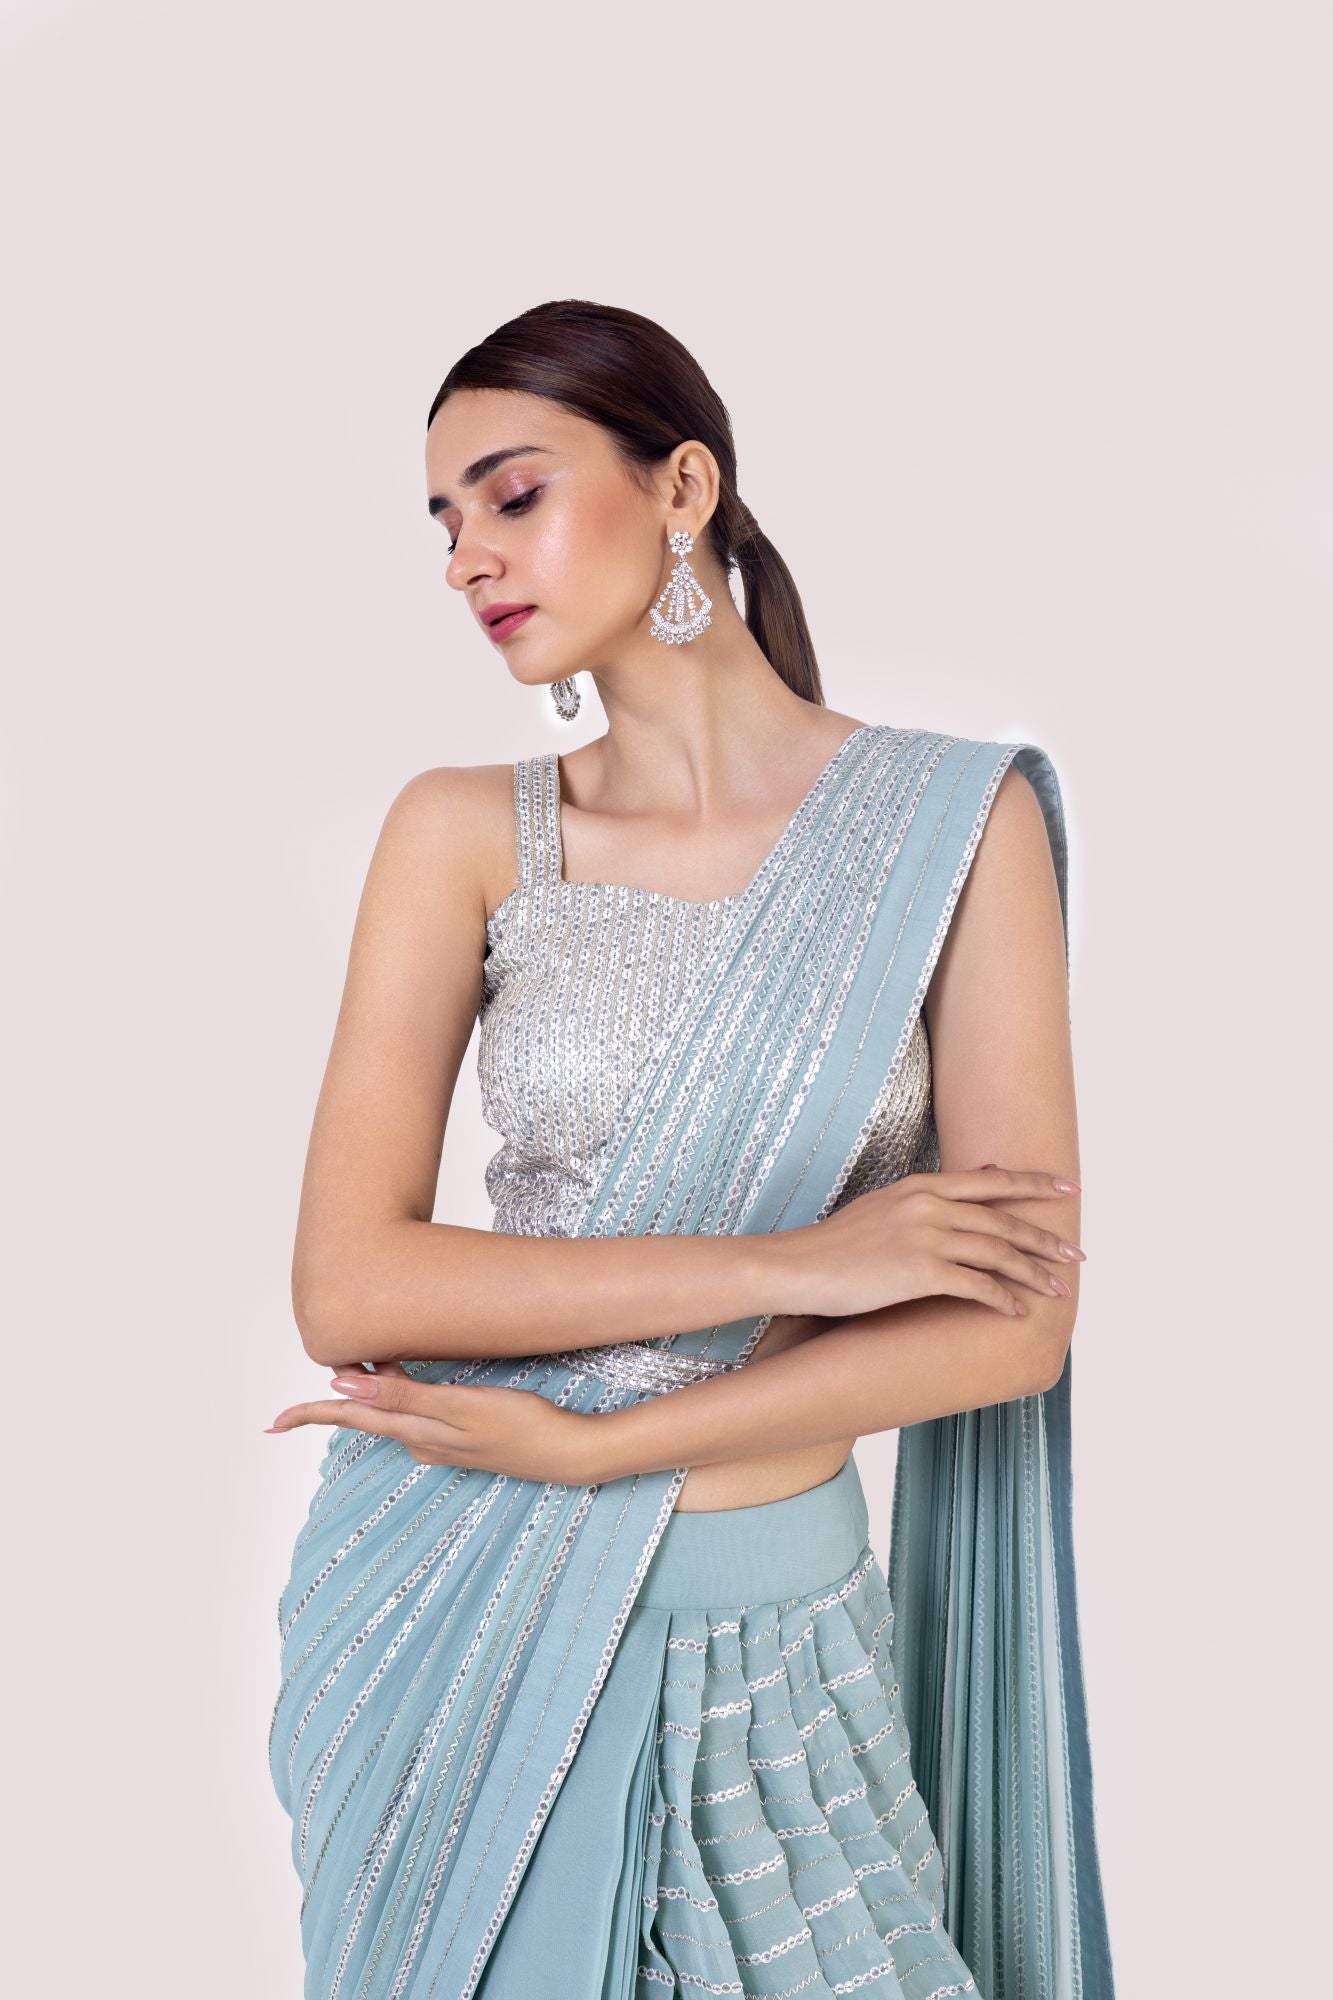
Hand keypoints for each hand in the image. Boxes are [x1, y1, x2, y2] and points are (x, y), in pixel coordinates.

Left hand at [265, 1359, 611, 1486]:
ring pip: (389, 1415)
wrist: (567, 1454)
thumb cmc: (520, 1425)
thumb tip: (343, 1383)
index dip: (310, 1414)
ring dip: (365, 1397)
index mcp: (414, 1431)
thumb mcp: (459, 1408)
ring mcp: (441, 1443)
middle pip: (364, 1415)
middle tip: (292, 1405)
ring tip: (346, 1372)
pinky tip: (403, 1383)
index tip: (272, 1423)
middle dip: (330, 1404)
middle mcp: (421, 1441)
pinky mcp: (461, 1438)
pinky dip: (397, 1398)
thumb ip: (403, 1395)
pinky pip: (414, 1416)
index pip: (350, 1417)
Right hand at [766, 1165, 1084, 1319]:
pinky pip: (978, 1286)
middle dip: (1045, 1239)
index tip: (1068, 1188)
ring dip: (1034, 1274)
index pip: (993, 1181)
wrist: (800, 1267)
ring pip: (998, 1254)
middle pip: (1004, 1221)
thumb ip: (931, 1194)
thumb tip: (979, 1174)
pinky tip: (1018, 1311)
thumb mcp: (887, 1204)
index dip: (1035, 1184)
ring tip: (1058, 1290)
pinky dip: (1003, 1299)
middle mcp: (930, 1206)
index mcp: (923, 1186)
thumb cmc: (839, 1243)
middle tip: (1076, 1254)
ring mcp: (927, 1237)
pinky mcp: (921, 1272)